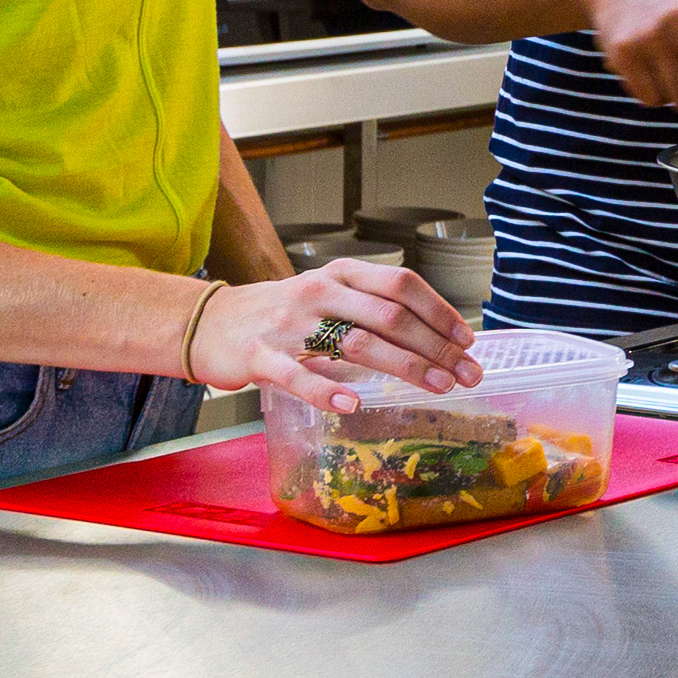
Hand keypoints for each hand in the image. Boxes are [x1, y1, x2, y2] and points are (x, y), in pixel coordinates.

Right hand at [192, 259, 481, 417]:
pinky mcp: (259, 355)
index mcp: (341, 274)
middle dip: (436, 347)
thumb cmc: (282, 314)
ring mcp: (289, 322)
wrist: (209, 322)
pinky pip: (296, 374)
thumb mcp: (328, 296)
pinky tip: (353, 404)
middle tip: (467, 374)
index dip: (440, 312)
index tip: (468, 340)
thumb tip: (433, 337)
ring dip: (404, 366)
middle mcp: (320, 291)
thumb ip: (371, 309)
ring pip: (355, 342)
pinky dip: (325, 390)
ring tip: (438, 387)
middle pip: (390, 316)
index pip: (402, 285)